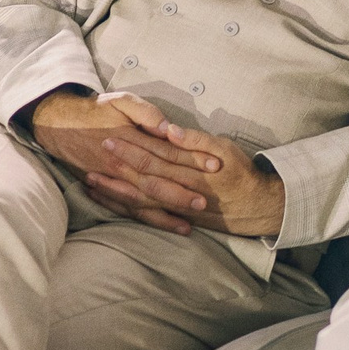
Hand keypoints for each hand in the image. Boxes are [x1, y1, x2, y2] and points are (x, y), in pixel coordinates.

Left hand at [65, 95, 286, 237]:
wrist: (257, 207)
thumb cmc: (241, 174)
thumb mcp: (226, 149)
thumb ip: (197, 140)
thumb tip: (170, 131)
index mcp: (190, 170)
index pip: (155, 156)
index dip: (131, 147)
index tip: (111, 137)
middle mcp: (180, 191)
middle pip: (142, 178)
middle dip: (117, 168)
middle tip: (95, 156)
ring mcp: (176, 207)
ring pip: (139, 200)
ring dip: (114, 190)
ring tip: (91, 180)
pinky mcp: (175, 217)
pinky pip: (145, 215)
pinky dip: (124, 208)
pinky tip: (109, 201)